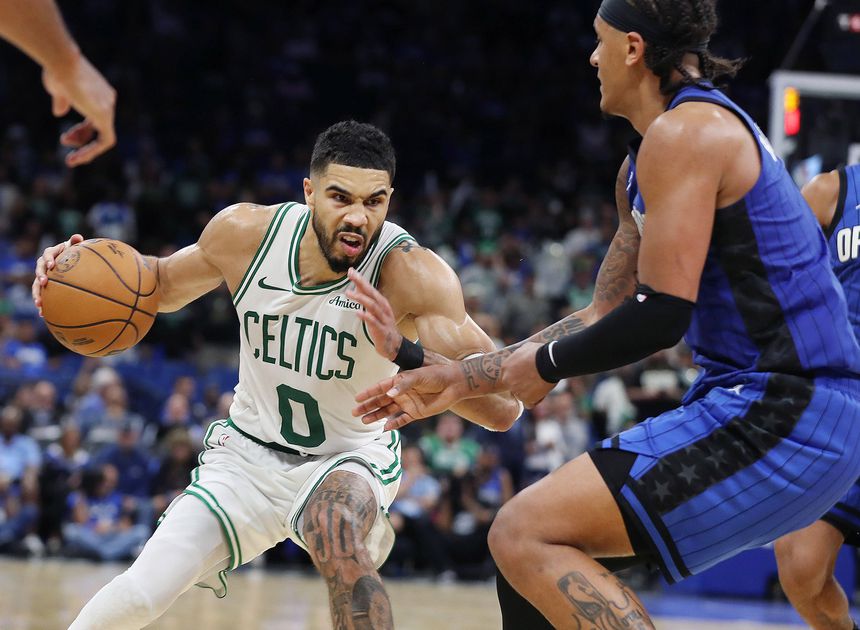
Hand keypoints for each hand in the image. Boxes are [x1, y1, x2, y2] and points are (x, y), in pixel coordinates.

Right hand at [32, 233, 83, 314]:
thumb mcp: (74, 246)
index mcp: (51, 253)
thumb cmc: (73, 252)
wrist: (69, 259)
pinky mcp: (44, 286)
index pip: (47, 254)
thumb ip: (75, 242)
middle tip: (44, 282)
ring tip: (39, 303)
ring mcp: (43, 275)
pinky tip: (42, 314)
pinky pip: (41, 294)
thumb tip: (78, 237)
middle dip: (40, 276)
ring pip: (36, 285)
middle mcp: (44, 265)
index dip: (48, 259)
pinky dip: (42, 303)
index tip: (52, 266)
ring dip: (37, 293)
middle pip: (39, 270)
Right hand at [42, 53, 115, 166]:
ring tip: (71, 159)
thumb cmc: (56, 70)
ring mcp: (108, 107)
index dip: (81, 131)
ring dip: (86, 150)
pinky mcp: (105, 116)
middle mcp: (108, 99)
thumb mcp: (58, 88)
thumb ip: (62, 101)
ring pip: (104, 137)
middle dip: (81, 138)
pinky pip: (105, 141)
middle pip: (98, 126)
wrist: (61, 61)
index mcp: (100, 91)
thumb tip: (60, 113)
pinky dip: (92, 151)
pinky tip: (77, 158)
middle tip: (64, 143)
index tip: (65, 138)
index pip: (94, 117)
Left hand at [346, 267, 400, 359]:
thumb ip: (366, 300)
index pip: (370, 289)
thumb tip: (356, 287)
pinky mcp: (382, 330)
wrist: (394, 346)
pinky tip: (358, 313)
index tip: (351, 271)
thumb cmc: (382, 326)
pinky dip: (366, 317)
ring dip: (361, 298)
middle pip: (372, 294)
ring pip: (373, 306)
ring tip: (349, 293)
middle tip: (351, 275)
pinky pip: (374, 322)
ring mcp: (383, 319)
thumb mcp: (375, 311)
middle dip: (362, 283)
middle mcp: (383, 309)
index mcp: (381, 303)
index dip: (361, 279)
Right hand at [353, 363, 468, 430]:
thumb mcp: (419, 376)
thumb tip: (390, 393)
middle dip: (368, 406)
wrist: (453, 385)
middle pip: (380, 401)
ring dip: (376, 416)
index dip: (368, 392)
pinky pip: (402, 420)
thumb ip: (404, 384)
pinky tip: (384, 428)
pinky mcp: (416, 413)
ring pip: (388, 411)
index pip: (380, 387)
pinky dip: (394, 424)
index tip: (356, 398)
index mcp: (399, 381)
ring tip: (364, 421)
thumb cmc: (436, 376)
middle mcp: (401, 393)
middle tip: (354, 413)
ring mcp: (408, 403)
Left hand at [502, 342, 555, 406]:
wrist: (549, 362)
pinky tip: (540, 394)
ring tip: (539, 385)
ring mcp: (516, 390)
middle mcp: (507, 380)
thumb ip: (519, 355)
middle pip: (512, 386)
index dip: (516, 376)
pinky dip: (534, 400)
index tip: (524, 375)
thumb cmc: (539, 352)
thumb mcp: (525, 348)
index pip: (507, 375)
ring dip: (528, 393)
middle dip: (520, 385)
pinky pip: (529, 404)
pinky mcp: (526, 399)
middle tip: (532, 381)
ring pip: (521, 395)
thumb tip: (520, 356)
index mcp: (505, 367)